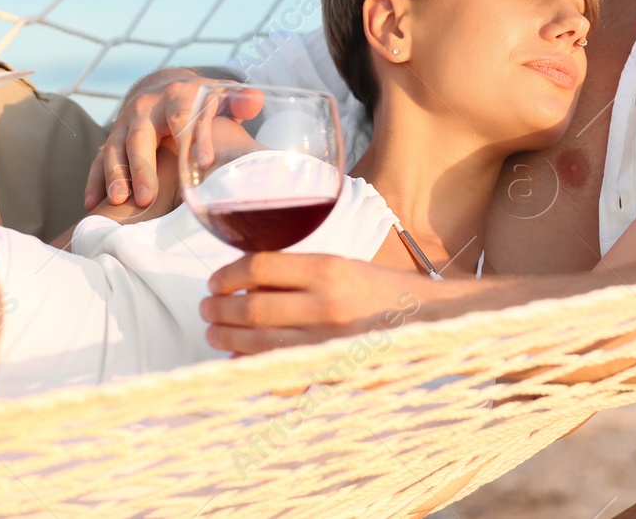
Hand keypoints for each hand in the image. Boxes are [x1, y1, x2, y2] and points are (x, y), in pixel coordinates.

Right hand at [84, 72, 263, 208]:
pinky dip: (95, 181)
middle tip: (148, 197)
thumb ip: (241, 102)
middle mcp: (146, 107)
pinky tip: (93, 204)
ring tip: (119, 202)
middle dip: (142, 167)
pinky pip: (98, 160)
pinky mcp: (112, 138)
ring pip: (115, 148)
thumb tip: (255, 102)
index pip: (184, 117)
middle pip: (141, 136)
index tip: (204, 165)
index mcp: (177, 95)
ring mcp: (125, 123)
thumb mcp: (222, 94)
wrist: (163, 86)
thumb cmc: (201, 99)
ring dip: (115, 175)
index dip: (193, 139)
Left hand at [200, 253, 427, 354]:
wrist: (430, 320)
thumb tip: (246, 282)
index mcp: (328, 269)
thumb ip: (299, 272)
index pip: (260, 267)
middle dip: (219, 309)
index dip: (228, 274)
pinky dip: (253, 366)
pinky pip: (281, 371)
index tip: (214, 281)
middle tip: (205, 308)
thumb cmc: (382, 290)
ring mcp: (328, 341)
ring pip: (260, 341)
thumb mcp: (343, 264)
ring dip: (228, 337)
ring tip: (213, 332)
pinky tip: (238, 360)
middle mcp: (326, 304)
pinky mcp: (333, 369)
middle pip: (253, 307)